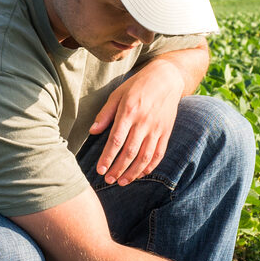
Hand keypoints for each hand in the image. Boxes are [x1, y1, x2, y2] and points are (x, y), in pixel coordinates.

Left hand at [90, 59, 184, 185]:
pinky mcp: (166, 132)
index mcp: (129, 112)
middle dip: (118, 169)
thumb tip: (92, 132)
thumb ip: (105, 114)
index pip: (116, 140)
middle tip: (108, 180)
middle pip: (130, 152)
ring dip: (133, 172)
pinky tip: (140, 174)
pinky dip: (150, 166)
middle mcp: (144, 122)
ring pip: (145, 156)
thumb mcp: (117, 94)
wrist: (166, 79)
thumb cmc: (138, 86)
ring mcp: (157, 128)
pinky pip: (158, 153)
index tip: (100, 170)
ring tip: (122, 181)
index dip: (107, 157)